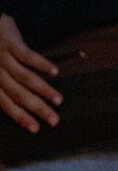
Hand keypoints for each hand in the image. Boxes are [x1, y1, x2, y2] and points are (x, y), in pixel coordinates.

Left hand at [0, 14, 60, 132]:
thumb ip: (5, 85)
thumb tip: (27, 105)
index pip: (5, 103)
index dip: (20, 116)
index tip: (36, 129)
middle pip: (18, 93)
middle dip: (37, 108)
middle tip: (54, 120)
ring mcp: (2, 56)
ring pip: (24, 77)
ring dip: (43, 90)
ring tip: (59, 100)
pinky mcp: (11, 42)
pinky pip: (27, 55)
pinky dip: (42, 64)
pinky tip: (54, 71)